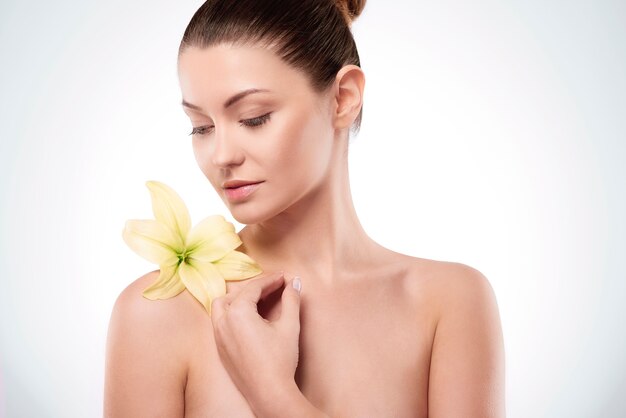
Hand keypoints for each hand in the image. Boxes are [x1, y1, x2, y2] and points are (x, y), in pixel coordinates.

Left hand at [211, 271, 301, 413]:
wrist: (269, 393)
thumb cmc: (279, 361)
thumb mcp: (289, 326)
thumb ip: (291, 300)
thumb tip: (294, 283)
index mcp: (237, 313)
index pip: (254, 287)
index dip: (271, 280)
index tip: (285, 277)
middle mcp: (222, 322)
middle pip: (236, 294)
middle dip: (256, 288)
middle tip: (276, 287)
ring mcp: (218, 336)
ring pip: (222, 306)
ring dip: (239, 298)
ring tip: (259, 299)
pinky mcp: (220, 349)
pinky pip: (220, 322)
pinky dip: (232, 313)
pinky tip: (249, 318)